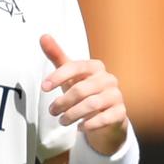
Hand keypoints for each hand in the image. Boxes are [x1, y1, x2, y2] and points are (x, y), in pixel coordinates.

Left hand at [41, 34, 128, 154]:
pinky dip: (89, 124)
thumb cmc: (82, 89)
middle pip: (81, 90)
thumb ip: (56, 55)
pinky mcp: (121, 112)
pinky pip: (105, 118)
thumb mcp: (68, 73)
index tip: (43, 88)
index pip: (75, 67)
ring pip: (92, 105)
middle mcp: (108, 79)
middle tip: (52, 111)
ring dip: (73, 114)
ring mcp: (117, 96)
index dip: (57, 76)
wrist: (104, 114)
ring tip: (62, 120)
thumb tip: (43, 36)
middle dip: (62, 102)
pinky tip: (79, 127)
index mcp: (95, 66)